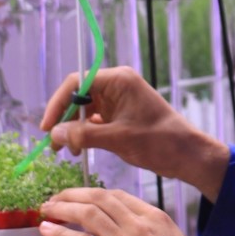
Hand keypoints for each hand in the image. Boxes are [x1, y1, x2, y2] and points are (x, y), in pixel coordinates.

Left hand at [39, 187, 234, 235]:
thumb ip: (151, 235)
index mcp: (154, 217)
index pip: (118, 196)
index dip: (94, 194)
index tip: (80, 197)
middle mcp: (137, 224)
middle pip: (99, 198)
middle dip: (73, 194)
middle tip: (56, 198)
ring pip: (86, 213)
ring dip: (62, 208)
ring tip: (47, 209)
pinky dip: (60, 233)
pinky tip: (47, 230)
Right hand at [40, 66, 229, 200]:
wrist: (187, 154)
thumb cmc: (159, 142)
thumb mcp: (117, 139)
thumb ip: (83, 135)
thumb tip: (53, 134)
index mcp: (119, 80)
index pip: (77, 82)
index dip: (58, 104)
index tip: (47, 127)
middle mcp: (118, 85)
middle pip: (79, 95)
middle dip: (64, 119)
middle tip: (52, 143)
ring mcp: (120, 100)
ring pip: (85, 110)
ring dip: (73, 129)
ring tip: (65, 151)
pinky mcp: (122, 114)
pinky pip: (95, 120)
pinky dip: (85, 133)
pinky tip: (79, 149)